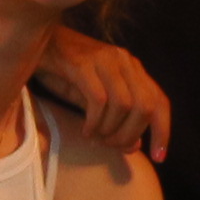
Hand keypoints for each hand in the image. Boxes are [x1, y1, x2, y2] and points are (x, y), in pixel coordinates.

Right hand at [36, 26, 170, 161]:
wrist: (36, 43)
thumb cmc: (66, 73)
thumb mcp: (95, 99)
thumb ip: (116, 120)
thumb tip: (134, 146)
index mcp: (133, 68)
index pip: (160, 101)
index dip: (163, 131)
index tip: (159, 157)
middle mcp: (124, 60)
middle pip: (145, 106)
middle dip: (130, 134)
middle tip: (111, 146)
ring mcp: (104, 59)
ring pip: (124, 104)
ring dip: (110, 130)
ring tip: (95, 138)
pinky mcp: (83, 63)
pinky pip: (99, 100)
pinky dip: (94, 122)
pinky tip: (85, 130)